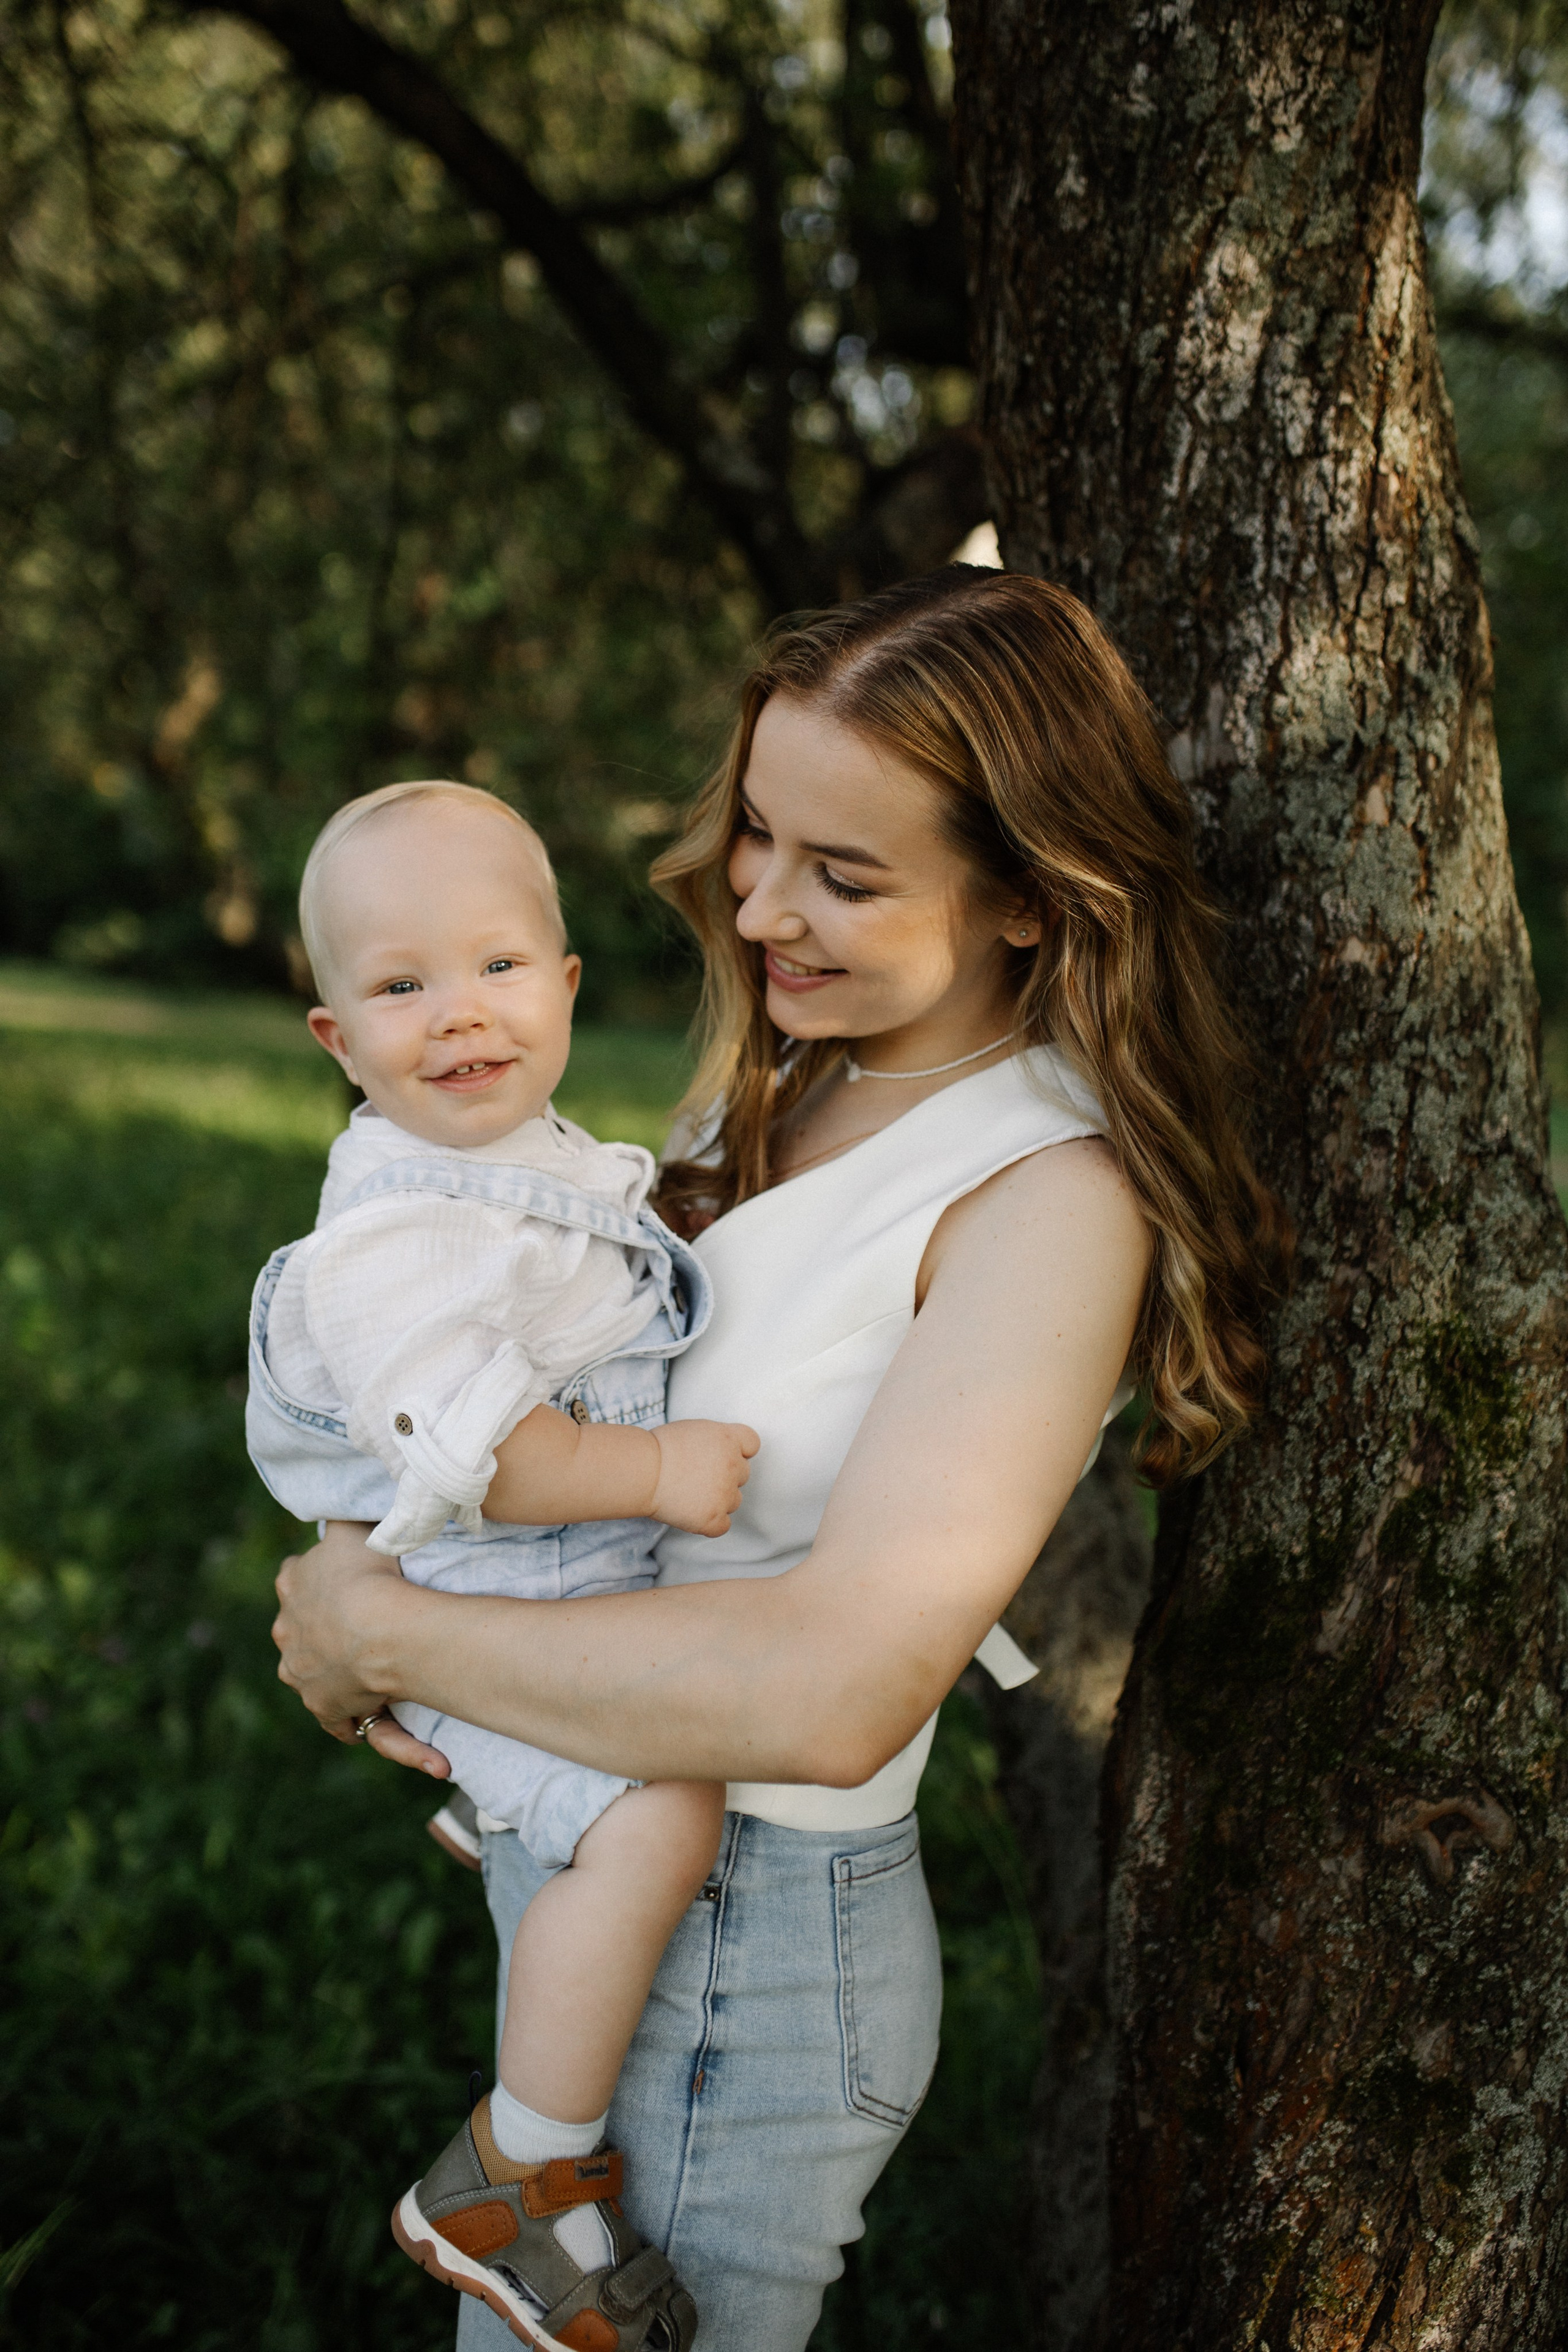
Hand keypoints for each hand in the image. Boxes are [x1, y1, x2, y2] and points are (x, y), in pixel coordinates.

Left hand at [272, 1522, 446, 1774]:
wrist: (379, 1627)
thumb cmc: (371, 1572)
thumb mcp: (355, 1526)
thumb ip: (346, 1516)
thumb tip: (349, 1500)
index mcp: (292, 1584)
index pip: (296, 1579)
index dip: (320, 1583)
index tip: (347, 1585)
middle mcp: (285, 1632)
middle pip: (301, 1631)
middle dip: (325, 1631)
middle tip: (365, 1629)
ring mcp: (300, 1672)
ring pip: (316, 1672)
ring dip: (339, 1673)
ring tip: (375, 1673)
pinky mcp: (322, 1706)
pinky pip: (341, 1717)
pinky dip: (360, 1718)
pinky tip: (382, 1712)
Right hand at [648, 1420, 759, 1535]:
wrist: (642, 1470)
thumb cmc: (658, 1448)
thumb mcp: (694, 1430)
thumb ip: (715, 1441)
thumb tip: (718, 1453)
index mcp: (728, 1438)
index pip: (752, 1443)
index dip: (740, 1451)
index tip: (722, 1455)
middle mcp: (733, 1465)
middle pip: (743, 1474)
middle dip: (725, 1476)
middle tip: (697, 1477)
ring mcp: (725, 1494)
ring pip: (735, 1501)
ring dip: (719, 1500)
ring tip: (690, 1495)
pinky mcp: (713, 1518)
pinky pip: (724, 1526)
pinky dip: (711, 1523)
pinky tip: (693, 1514)